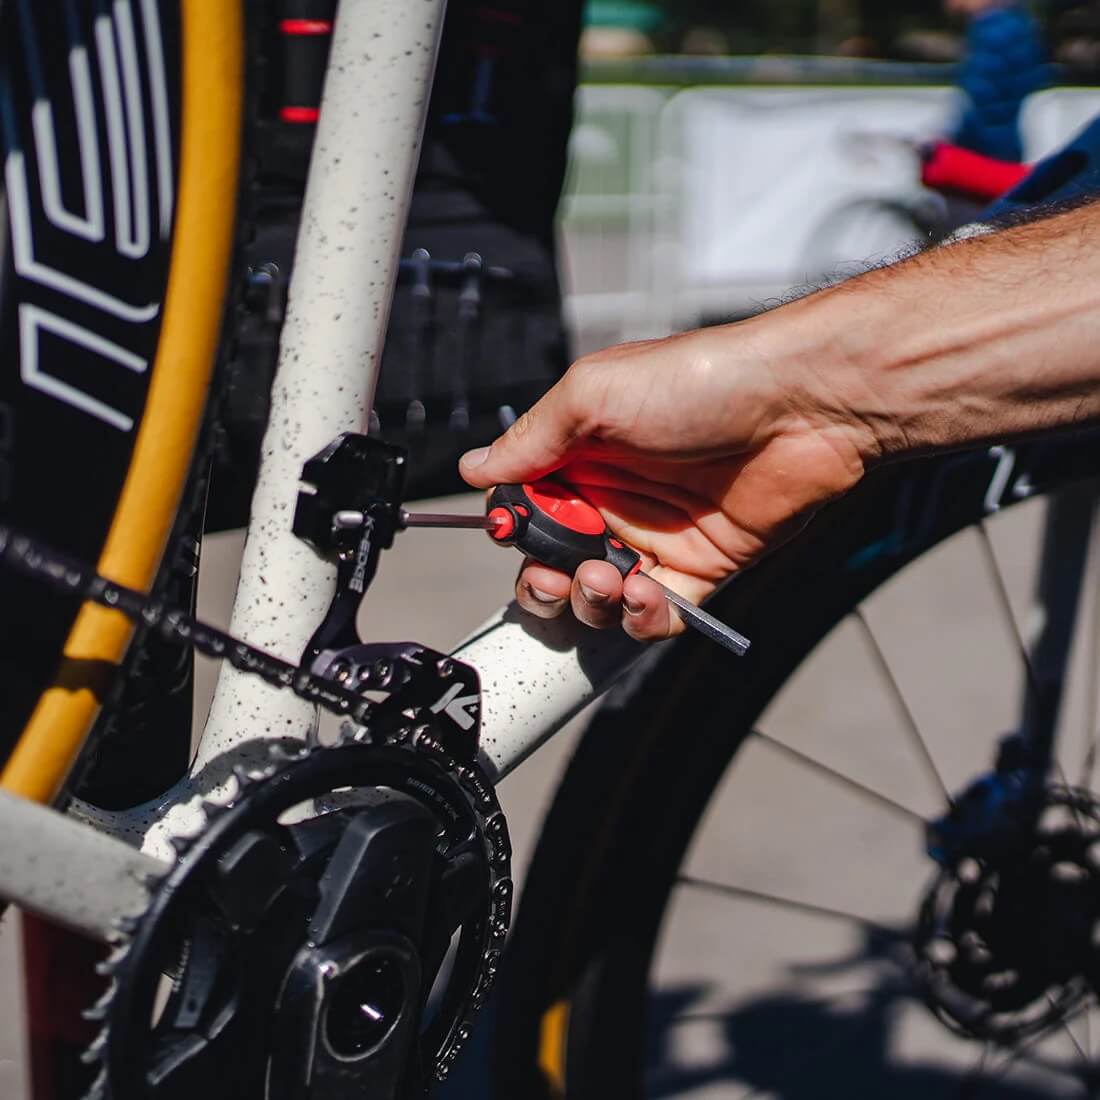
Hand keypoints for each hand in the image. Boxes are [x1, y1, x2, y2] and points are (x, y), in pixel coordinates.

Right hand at [460, 321, 877, 641]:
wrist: (800, 404)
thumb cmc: (699, 381)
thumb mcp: (594, 394)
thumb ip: (533, 438)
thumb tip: (476, 467)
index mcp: (582, 454)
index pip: (528, 508)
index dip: (515, 532)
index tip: (514, 538)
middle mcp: (614, 496)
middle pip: (557, 562)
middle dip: (546, 582)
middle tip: (555, 578)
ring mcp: (657, 535)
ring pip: (601, 596)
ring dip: (592, 602)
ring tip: (607, 580)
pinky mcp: (701, 566)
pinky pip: (658, 613)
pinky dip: (642, 618)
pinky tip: (644, 596)